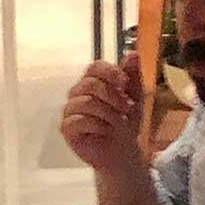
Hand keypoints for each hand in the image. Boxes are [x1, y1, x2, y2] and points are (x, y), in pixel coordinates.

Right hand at [61, 54, 143, 173]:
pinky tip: (105, 131)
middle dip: (112, 96)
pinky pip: (78, 120)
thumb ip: (134, 76)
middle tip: (127, 108)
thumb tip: (132, 54)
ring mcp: (71, 110)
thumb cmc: (126, 121)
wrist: (123, 149)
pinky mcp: (67, 128)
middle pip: (90, 84)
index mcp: (94, 81)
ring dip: (108, 113)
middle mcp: (79, 93)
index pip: (95, 67)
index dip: (110, 72)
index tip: (125, 83)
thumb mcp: (137, 97)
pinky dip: (97, 126)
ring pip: (86, 102)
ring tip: (118, 123)